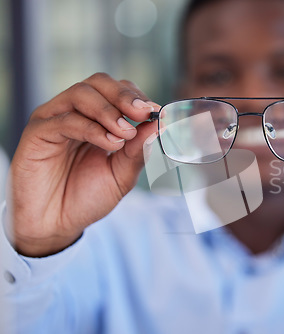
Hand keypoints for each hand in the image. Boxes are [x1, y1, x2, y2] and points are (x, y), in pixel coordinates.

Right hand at [7, 73, 158, 256]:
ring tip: (124, 135)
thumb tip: (159, 125)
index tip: (155, 113)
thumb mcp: (122, 174)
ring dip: (109, 111)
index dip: (137, 97)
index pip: (117, 91)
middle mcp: (75, 114)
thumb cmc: (86, 198)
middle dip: (124, 96)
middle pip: (98, 82)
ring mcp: (54, 120)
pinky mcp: (38, 132)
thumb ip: (138, 150)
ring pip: (81, 94)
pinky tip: (109, 144)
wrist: (56, 225)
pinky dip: (92, 128)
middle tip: (142, 114)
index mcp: (96, 119)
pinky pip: (65, 119)